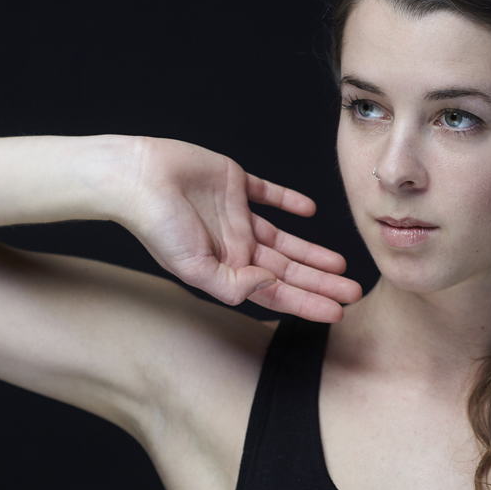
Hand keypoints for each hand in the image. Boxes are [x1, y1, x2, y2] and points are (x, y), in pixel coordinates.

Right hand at [120, 137, 361, 320]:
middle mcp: (235, 244)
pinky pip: (269, 194)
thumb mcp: (193, 266)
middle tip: (354, 293)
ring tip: (341, 264)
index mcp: (227, 267)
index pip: (277, 292)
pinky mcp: (235, 183)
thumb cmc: (157, 224)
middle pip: (288, 268)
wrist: (136, 176)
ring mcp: (236, 214)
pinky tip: (310, 210)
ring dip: (313, 250)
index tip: (338, 313)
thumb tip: (271, 285)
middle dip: (320, 283)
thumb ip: (233, 284)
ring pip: (285, 238)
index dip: (308, 303)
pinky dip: (289, 201)